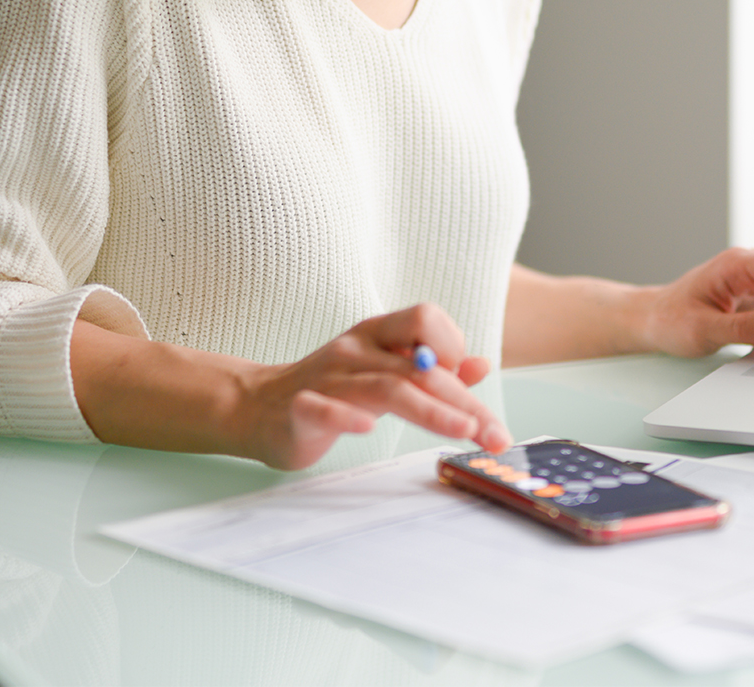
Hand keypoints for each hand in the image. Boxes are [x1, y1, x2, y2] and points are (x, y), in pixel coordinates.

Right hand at [238, 303, 511, 469]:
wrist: (256, 407)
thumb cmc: (331, 389)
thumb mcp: (384, 371)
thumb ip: (430, 370)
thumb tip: (481, 365)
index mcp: (376, 334)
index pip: (426, 318)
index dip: (454, 346)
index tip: (469, 386)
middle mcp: (355, 349)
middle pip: (419, 368)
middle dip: (464, 402)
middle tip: (496, 435)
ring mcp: (326, 378)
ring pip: (384, 387)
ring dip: (429, 410)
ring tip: (463, 432)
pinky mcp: (299, 410)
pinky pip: (322, 407)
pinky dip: (346, 417)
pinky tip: (369, 429)